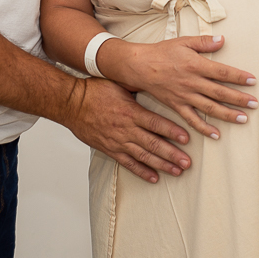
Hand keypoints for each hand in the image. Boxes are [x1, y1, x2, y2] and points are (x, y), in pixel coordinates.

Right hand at [61, 76, 192, 182]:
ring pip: (144, 156)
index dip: (172, 132)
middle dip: (172, 154)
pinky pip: (128, 163)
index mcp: (131, 112)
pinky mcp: (110, 149)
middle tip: (187, 162)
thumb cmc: (94, 91)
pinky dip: (142, 171)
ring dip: (162, 165)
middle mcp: (127, 129)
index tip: (186, 138)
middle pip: (154, 144)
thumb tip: (155, 80)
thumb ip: (137, 86)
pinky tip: (154, 177)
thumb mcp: (119, 83)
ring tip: (177, 171)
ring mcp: (118, 141)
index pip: (156, 124)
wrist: (71, 104)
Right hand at [102, 35, 257, 140]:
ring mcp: (185, 96)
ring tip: (243, 119)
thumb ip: (204, 42)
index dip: (238, 77)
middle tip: (255, 104)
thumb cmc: (162, 52)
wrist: (139, 66)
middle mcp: (192, 82)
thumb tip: (222, 40)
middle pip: (220, 92)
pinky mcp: (177, 106)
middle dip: (239, 99)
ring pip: (210, 108)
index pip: (222, 72)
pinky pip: (192, 120)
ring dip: (227, 115)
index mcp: (196, 65)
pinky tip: (216, 134)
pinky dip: (204, 128)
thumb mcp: (184, 42)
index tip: (253, 81)